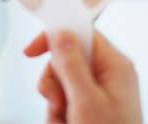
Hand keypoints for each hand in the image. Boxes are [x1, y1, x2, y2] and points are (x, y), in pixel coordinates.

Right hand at [24, 30, 142, 123]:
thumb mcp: (86, 102)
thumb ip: (72, 66)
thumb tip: (61, 35)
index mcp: (114, 65)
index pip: (81, 33)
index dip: (56, 36)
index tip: (33, 50)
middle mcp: (108, 75)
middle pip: (66, 59)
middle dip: (55, 82)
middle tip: (59, 102)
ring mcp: (99, 93)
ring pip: (60, 83)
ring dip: (55, 104)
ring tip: (66, 121)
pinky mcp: (90, 108)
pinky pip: (63, 101)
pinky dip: (59, 116)